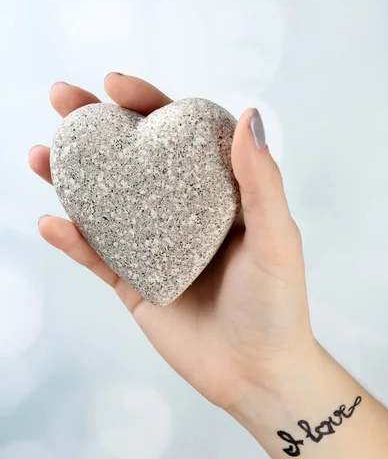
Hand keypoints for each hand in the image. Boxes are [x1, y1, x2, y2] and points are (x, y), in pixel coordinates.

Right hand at [29, 74, 315, 413]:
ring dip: (70, 178)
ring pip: (105, 203)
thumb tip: (248, 113)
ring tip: (39, 156)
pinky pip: (97, 256)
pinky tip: (51, 223)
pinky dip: (72, 240)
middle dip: (94, 128)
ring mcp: (152, 247)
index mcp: (216, 194)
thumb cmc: (276, 305)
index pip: (177, 138)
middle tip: (61, 100)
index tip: (113, 84)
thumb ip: (260, 180)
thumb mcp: (276, 239)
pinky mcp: (133, 283)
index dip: (147, 104)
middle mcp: (181, 214)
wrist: (256, 374)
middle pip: (132, 161)